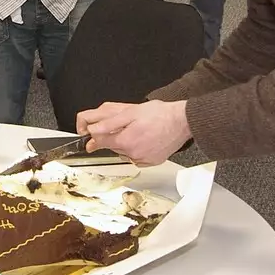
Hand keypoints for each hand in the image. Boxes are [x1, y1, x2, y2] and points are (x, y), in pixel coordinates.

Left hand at [76, 99, 191, 165]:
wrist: (182, 121)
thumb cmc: (160, 114)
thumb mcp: (130, 112)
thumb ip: (109, 123)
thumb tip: (93, 130)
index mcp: (126, 141)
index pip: (101, 142)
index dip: (97, 135)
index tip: (96, 131)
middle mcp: (133, 154)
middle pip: (113, 147)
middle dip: (115, 136)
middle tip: (127, 125)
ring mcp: (143, 160)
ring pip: (125, 152)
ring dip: (126, 143)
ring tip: (139, 131)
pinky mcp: (151, 162)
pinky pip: (137, 158)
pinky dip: (137, 150)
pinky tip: (145, 140)